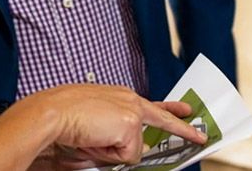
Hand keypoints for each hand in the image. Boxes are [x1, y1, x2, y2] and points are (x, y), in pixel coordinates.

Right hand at [29, 85, 204, 167]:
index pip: (149, 103)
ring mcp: (131, 110)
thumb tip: (130, 154)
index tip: (185, 109)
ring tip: (89, 140)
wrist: (51, 114)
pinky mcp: (131, 123)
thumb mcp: (93, 128)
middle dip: (183, 129)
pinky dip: (109, 155)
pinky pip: (127, 155)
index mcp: (117, 95)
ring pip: (133, 148)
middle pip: (162, 118)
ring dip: (111, 152)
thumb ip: (114, 136)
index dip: (170, 109)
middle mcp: (127, 98)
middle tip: (201, 137)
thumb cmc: (62, 121)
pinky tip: (94, 141)